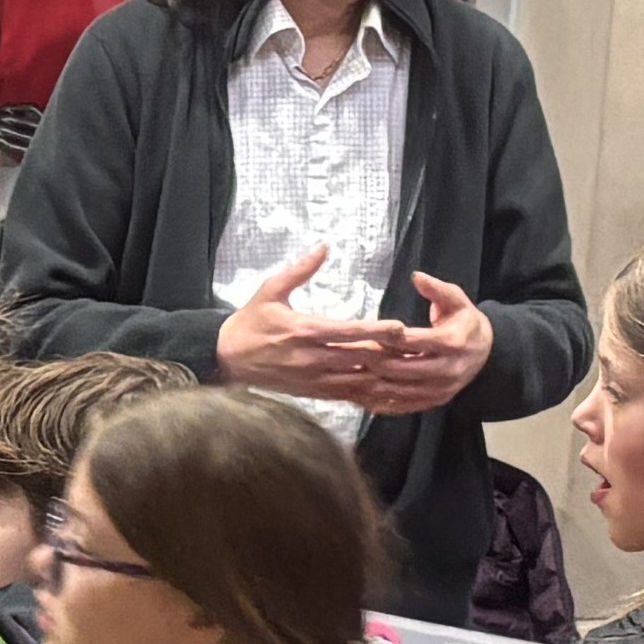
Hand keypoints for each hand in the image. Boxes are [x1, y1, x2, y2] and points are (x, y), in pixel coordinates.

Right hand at [216, 246, 409, 403]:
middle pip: (358, 359)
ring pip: (356, 381)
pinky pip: (346, 397)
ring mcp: (313, 379)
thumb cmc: (249, 322)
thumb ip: (300, 270)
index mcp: (304, 330)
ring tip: (410, 373)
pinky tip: (387, 392)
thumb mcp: (270, 290)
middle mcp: (312, 358)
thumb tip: (324, 246)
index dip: (376, 331)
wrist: (226, 358)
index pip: (348, 332)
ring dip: (383, 377)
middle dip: (388, 356)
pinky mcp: (313, 393)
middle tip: (417, 352)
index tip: (400, 328)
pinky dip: (368, 395)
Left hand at [357, 272, 493, 418]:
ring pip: (400, 390)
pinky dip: (382, 402)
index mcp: (453, 343)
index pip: (415, 341)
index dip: (390, 338)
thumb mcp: (457, 300)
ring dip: (373, 384)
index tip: (366, 333)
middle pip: (403, 368)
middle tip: (348, 355)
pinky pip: (404, 406)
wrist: (486, 353)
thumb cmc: (465, 321)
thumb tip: (416, 276)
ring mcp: (440, 390)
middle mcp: (447, 370)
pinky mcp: (434, 402)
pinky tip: (361, 397)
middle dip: (375, 362)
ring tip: (348, 376)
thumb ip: (437, 289)